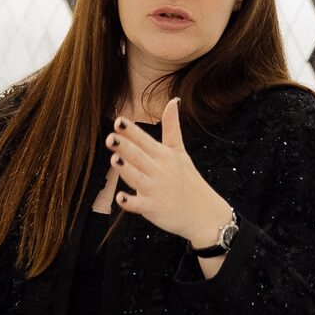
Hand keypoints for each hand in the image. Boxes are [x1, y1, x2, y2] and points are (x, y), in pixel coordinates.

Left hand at [107, 100, 232, 249]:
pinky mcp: (153, 209)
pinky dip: (130, 202)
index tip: (119, 122)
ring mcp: (156, 191)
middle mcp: (159, 171)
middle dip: (125, 147)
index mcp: (164, 156)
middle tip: (110, 137)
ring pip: (137, 179)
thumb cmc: (189, 180)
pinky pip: (139, 205)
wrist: (204, 213)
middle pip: (139, 157)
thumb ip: (172, 127)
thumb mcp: (181, 151)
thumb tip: (173, 100)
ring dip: (126, 170)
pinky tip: (120, 197)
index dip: (131, 132)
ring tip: (114, 159)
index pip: (145, 141)